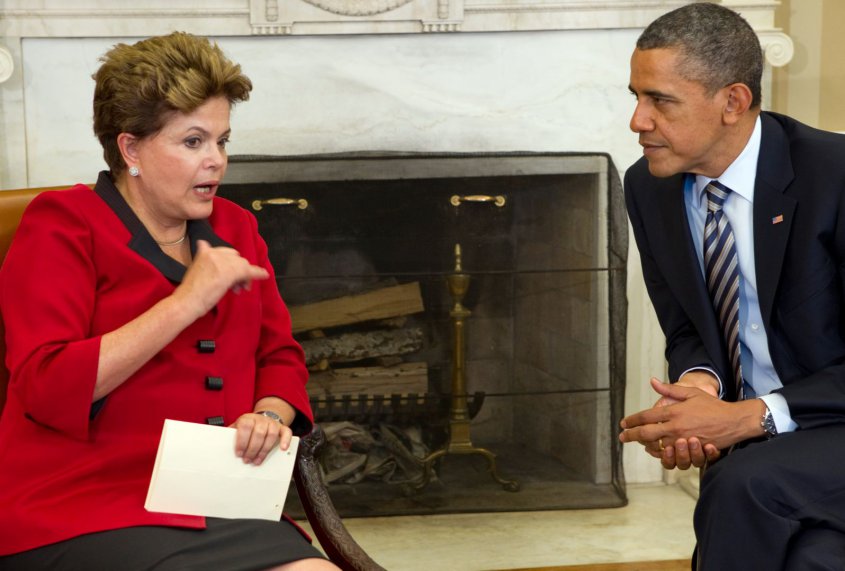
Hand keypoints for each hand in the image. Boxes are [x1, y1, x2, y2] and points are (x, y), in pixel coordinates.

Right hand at [175, 240, 269, 317]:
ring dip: (244, 276)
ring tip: (238, 289)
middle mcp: (214, 253)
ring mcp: (222, 262)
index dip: (231, 264)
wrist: (187, 302)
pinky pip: (249, 271)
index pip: (227, 253)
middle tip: (236, 286)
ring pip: (243, 265)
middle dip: (239, 271)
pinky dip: (257, 273)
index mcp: (205, 251)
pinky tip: (264, 275)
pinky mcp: (229, 272)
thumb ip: (206, 259)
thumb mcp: (197, 268)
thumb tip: (204, 244)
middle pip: (237, 258)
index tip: (230, 276)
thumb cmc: (191, 291)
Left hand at [231, 412, 292, 465]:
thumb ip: (231, 435)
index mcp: (248, 418)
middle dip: (252, 449)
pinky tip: (283, 448)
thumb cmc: (247, 427)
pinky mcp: (282, 428)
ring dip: (264, 450)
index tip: (239, 453)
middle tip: (247, 460)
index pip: (245, 427)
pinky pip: (286, 432)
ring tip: (257, 460)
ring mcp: (272, 423)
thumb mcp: (237, 427)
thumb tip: (222, 445)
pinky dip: (285, 440)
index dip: (242, 441)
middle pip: (258, 433)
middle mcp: (261, 419)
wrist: (261, 419)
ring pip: (271, 435)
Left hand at [620, 378, 755, 468]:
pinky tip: (655, 450)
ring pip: (657, 446)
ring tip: (637, 443)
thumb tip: (652, 381)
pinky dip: (661, 453)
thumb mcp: (691, 393)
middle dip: (631, 435)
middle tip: (622, 436)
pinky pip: (671, 455)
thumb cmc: (713, 406)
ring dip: (644, 446)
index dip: (632, 420)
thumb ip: (670, 390)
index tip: (623, 423)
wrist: (734, 421)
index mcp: (674, 412)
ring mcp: (683, 441)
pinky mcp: (691, 451)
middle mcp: (676, 427)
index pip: (646, 417)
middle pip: (646, 434)